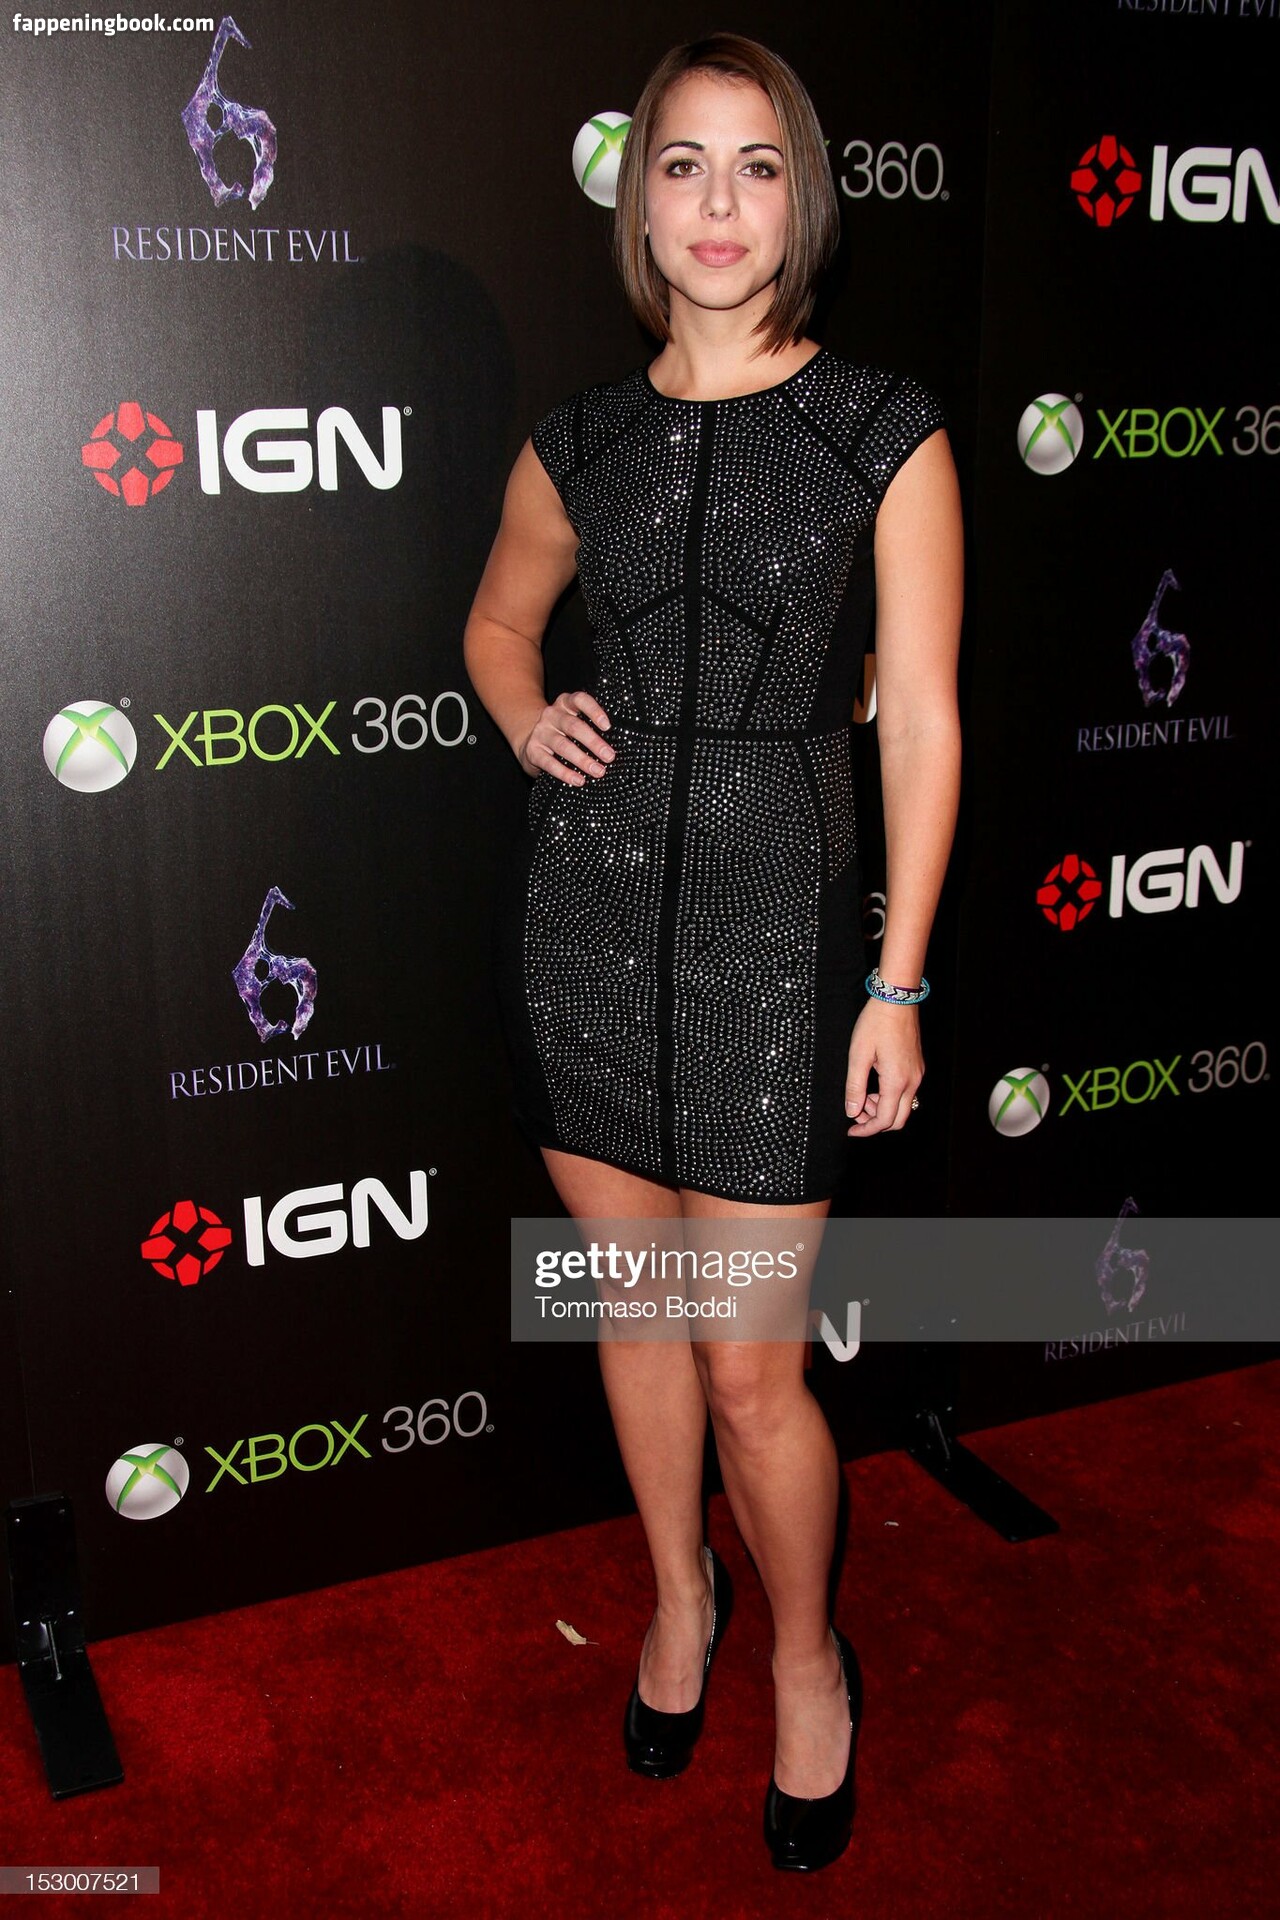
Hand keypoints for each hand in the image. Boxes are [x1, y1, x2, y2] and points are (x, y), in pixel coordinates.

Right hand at [517, 691, 614, 784]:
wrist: (529, 739)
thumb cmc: (562, 732)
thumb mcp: (573, 720)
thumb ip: (589, 726)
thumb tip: (612, 747)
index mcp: (565, 703)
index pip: (580, 700)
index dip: (594, 711)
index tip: (607, 726)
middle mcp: (552, 715)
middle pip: (573, 726)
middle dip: (594, 742)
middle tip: (609, 756)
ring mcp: (540, 732)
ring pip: (563, 746)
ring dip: (582, 760)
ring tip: (598, 771)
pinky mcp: (532, 750)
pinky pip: (549, 763)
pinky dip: (565, 773)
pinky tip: (579, 780)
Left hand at [844, 997, 923, 1135]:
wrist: (897, 999)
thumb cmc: (876, 1023)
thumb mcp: (858, 1056)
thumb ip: (855, 1087)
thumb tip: (852, 1112)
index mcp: (897, 1082)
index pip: (884, 1120)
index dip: (866, 1130)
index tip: (851, 1130)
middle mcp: (912, 1082)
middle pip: (899, 1120)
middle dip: (876, 1122)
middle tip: (856, 1113)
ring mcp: (917, 1074)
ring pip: (903, 1106)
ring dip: (883, 1109)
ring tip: (863, 1094)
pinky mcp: (917, 1066)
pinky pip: (906, 1092)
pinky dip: (890, 1097)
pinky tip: (875, 1084)